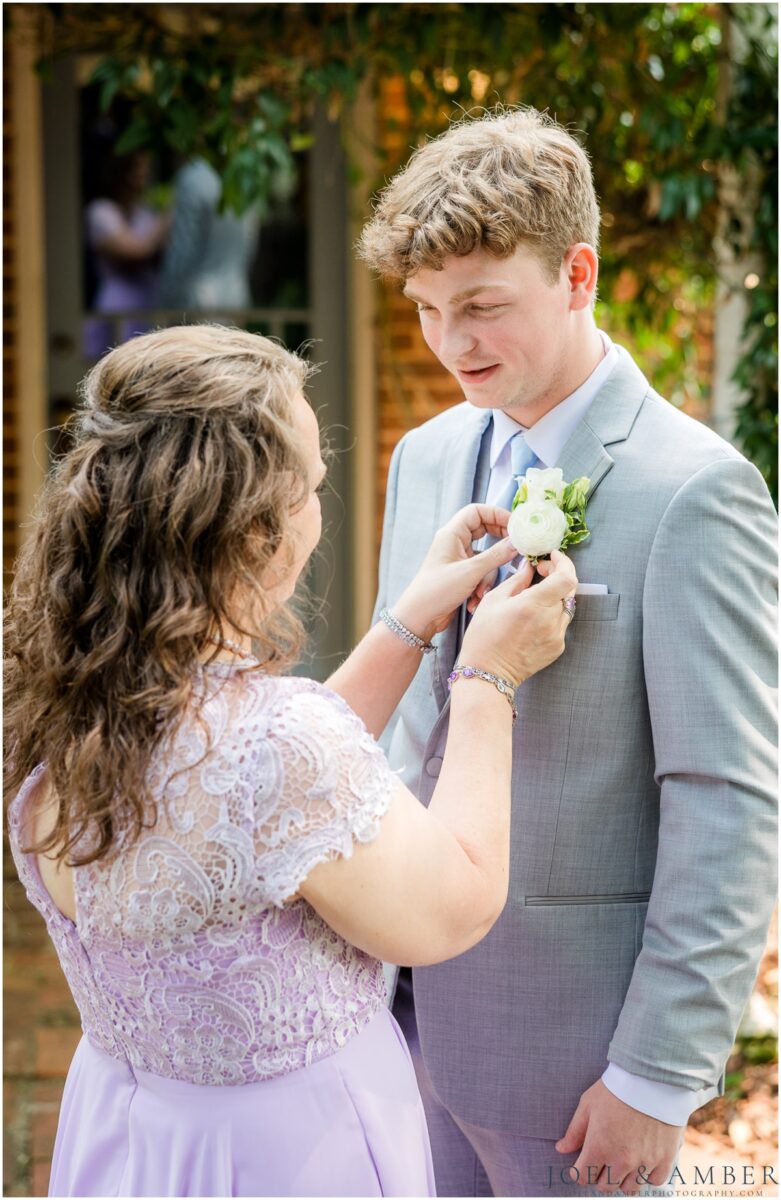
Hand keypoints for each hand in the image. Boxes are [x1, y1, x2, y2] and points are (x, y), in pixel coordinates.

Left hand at [392, 504, 520, 642]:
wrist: (419, 618)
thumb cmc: (437, 591)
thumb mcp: (471, 572)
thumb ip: (496, 555)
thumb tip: (517, 543)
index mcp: (452, 534)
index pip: (477, 511)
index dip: (497, 514)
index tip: (515, 525)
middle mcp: (455, 542)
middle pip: (484, 530)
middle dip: (500, 542)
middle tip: (516, 548)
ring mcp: (458, 559)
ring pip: (485, 555)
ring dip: (489, 574)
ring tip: (482, 590)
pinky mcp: (461, 574)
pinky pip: (480, 572)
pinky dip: (482, 584)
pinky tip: (476, 599)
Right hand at [461, 549, 577, 685]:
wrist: (488, 674)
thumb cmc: (484, 636)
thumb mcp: (493, 600)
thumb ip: (517, 580)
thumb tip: (529, 565)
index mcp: (533, 605)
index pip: (566, 576)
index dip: (563, 562)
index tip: (551, 556)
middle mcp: (550, 620)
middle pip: (568, 589)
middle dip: (557, 575)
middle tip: (540, 572)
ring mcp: (557, 636)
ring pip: (566, 605)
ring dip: (555, 595)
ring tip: (535, 596)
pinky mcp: (558, 647)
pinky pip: (561, 622)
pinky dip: (552, 614)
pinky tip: (534, 617)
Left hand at [555, 1079, 683, 1194]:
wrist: (651, 1079)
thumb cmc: (616, 1089)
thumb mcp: (588, 1105)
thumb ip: (575, 1131)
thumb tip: (561, 1149)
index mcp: (599, 1147)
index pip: (583, 1177)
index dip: (579, 1171)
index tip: (581, 1164)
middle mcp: (622, 1160)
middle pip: (605, 1186)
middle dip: (599, 1176)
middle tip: (601, 1161)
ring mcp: (645, 1162)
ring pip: (629, 1188)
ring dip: (622, 1178)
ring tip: (622, 1161)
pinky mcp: (665, 1159)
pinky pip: (654, 1181)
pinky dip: (647, 1175)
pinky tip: (642, 1161)